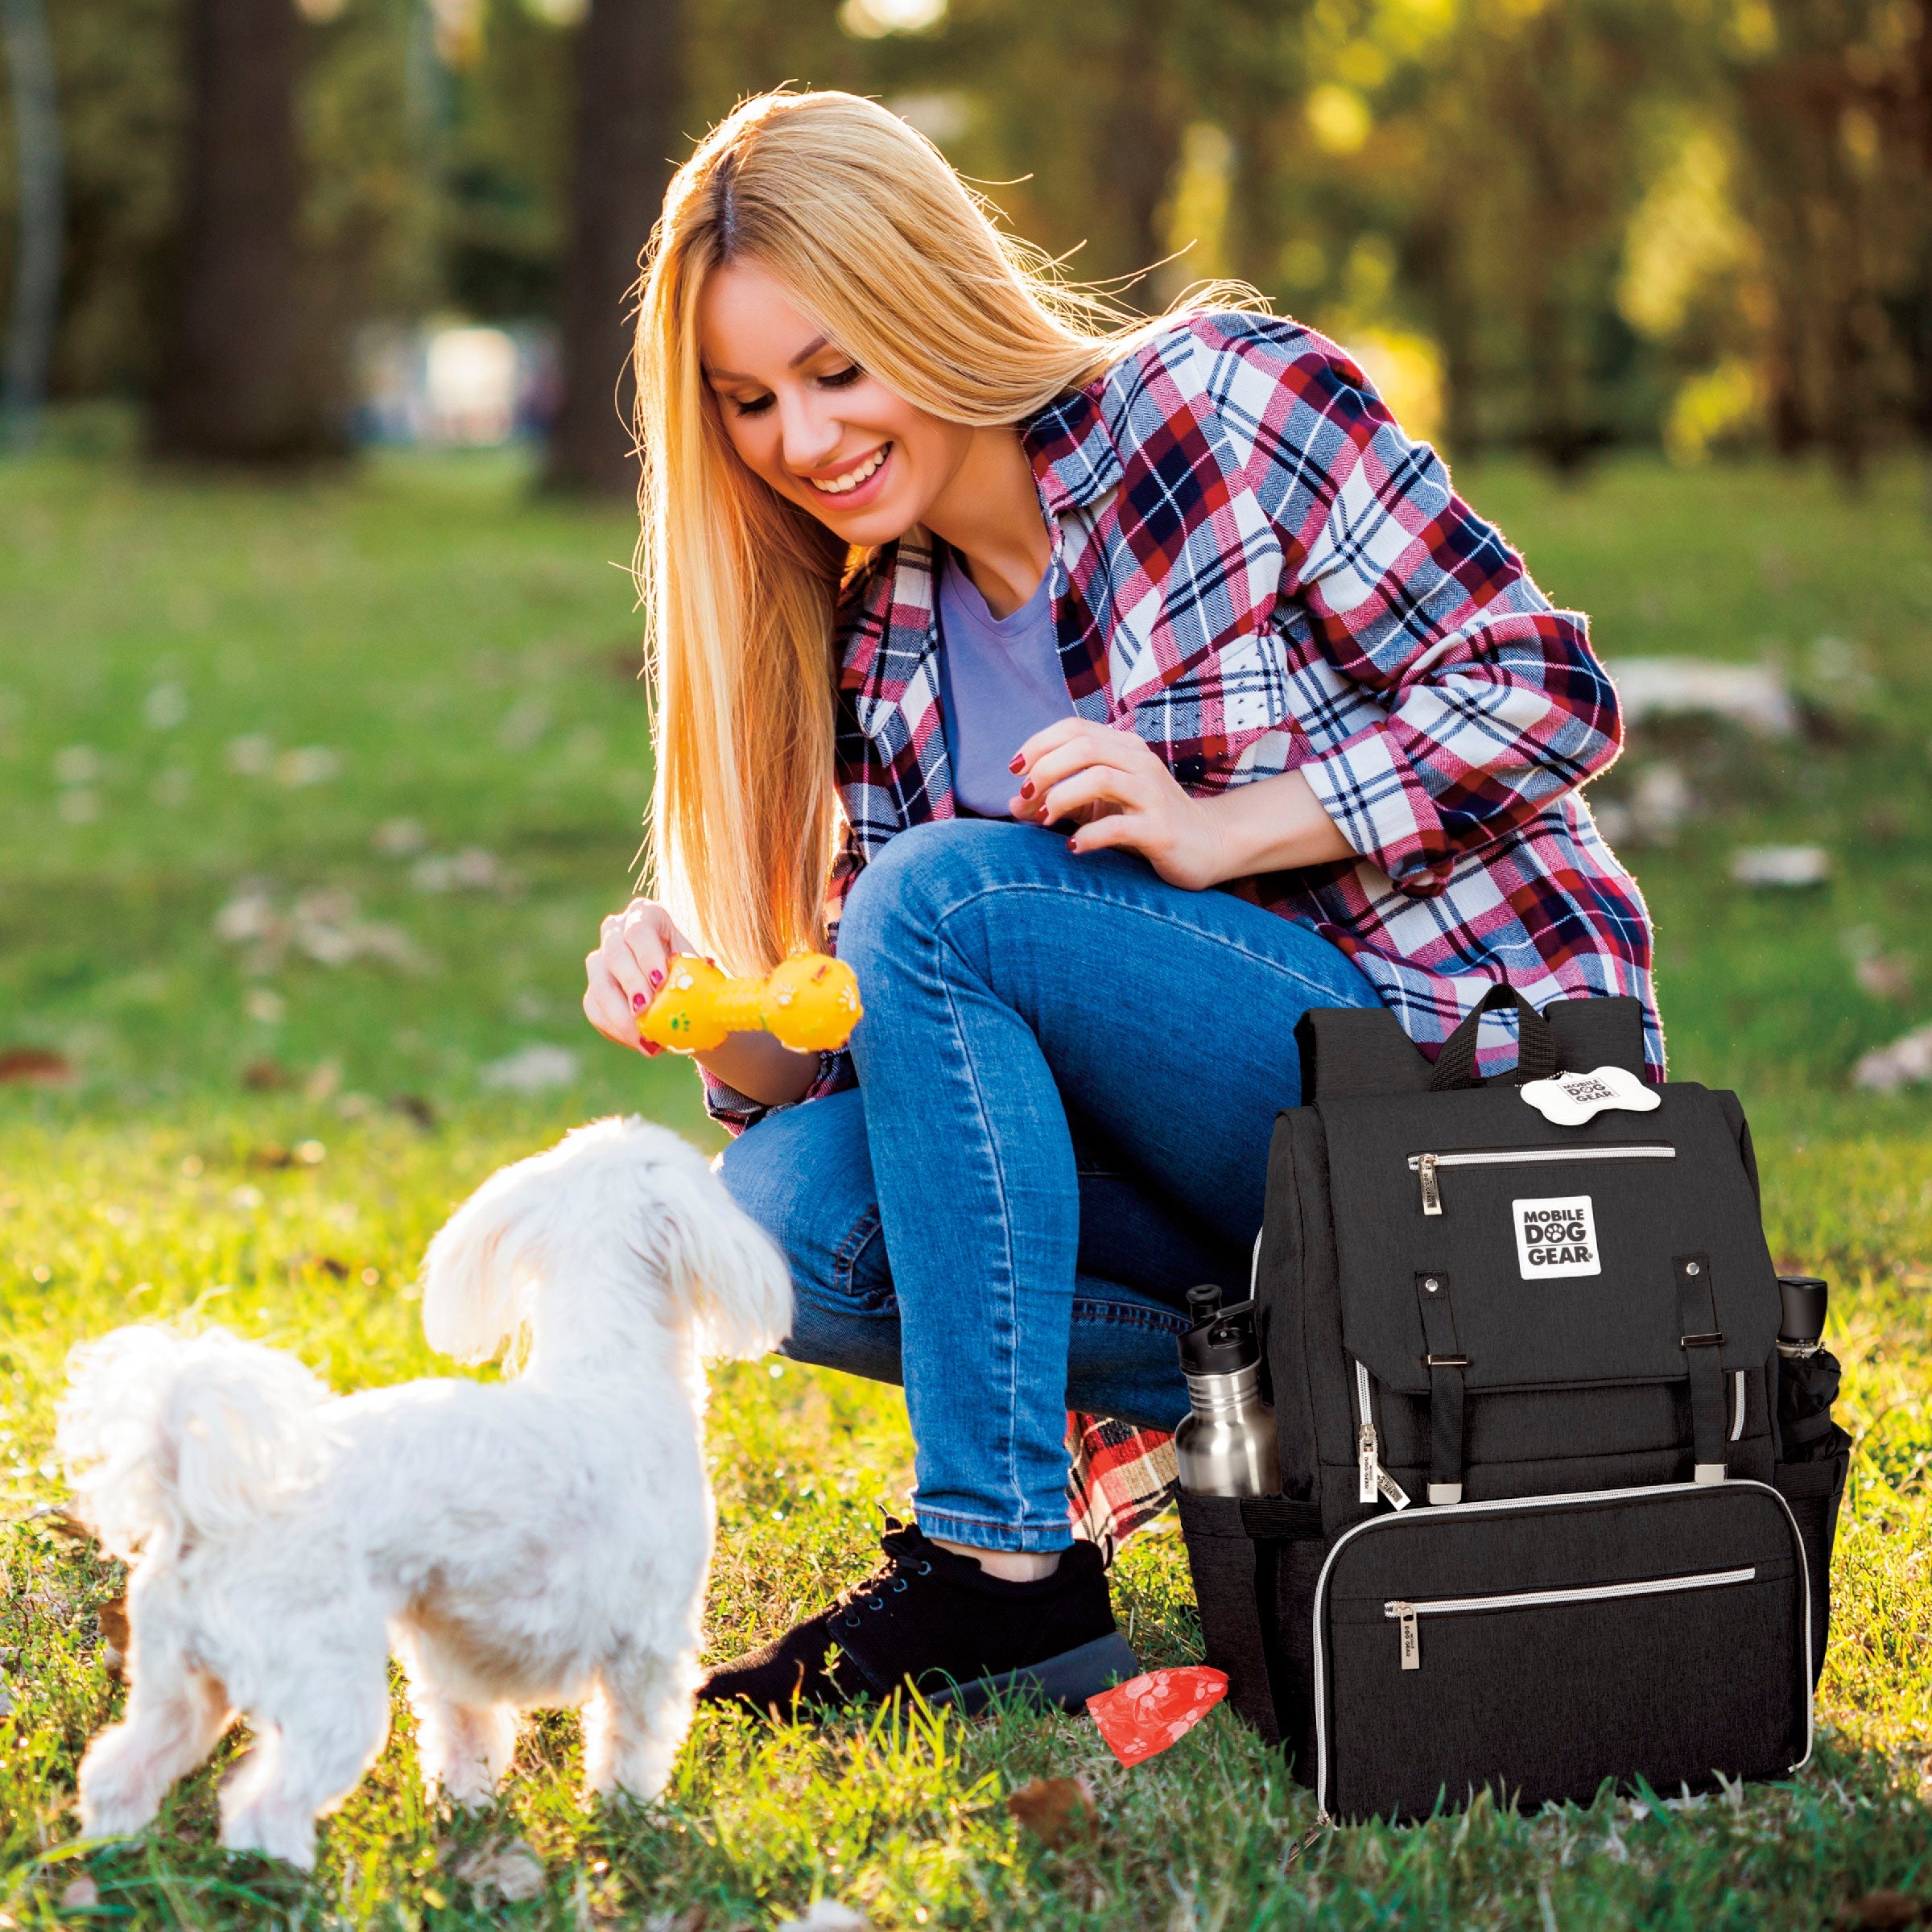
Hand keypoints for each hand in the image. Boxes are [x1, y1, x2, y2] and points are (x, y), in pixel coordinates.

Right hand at [584, 898, 698, 1056]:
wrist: (681, 986)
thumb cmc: (693, 969)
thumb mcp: (698, 964)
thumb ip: (696, 971)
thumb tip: (702, 981)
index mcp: (645, 916)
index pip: (639, 931)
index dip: (647, 956)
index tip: (660, 982)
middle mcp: (616, 932)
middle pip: (614, 954)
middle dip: (631, 984)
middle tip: (645, 1010)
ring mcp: (600, 960)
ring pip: (599, 985)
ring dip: (621, 1015)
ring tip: (645, 1038)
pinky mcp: (594, 989)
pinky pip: (595, 1010)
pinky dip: (617, 1029)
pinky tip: (639, 1042)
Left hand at [1008, 720, 1356, 886]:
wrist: (1208, 846)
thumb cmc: (1146, 820)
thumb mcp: (1101, 805)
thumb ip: (1059, 799)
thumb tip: (1012, 804)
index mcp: (1124, 748)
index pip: (1073, 728)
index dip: (1038, 745)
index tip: (1015, 771)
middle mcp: (1139, 762)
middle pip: (1081, 747)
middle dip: (1043, 771)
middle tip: (1025, 799)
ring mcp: (1152, 794)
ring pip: (1098, 778)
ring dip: (1061, 798)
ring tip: (1044, 819)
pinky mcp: (1160, 830)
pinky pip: (1117, 826)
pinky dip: (1087, 836)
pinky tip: (1073, 847)